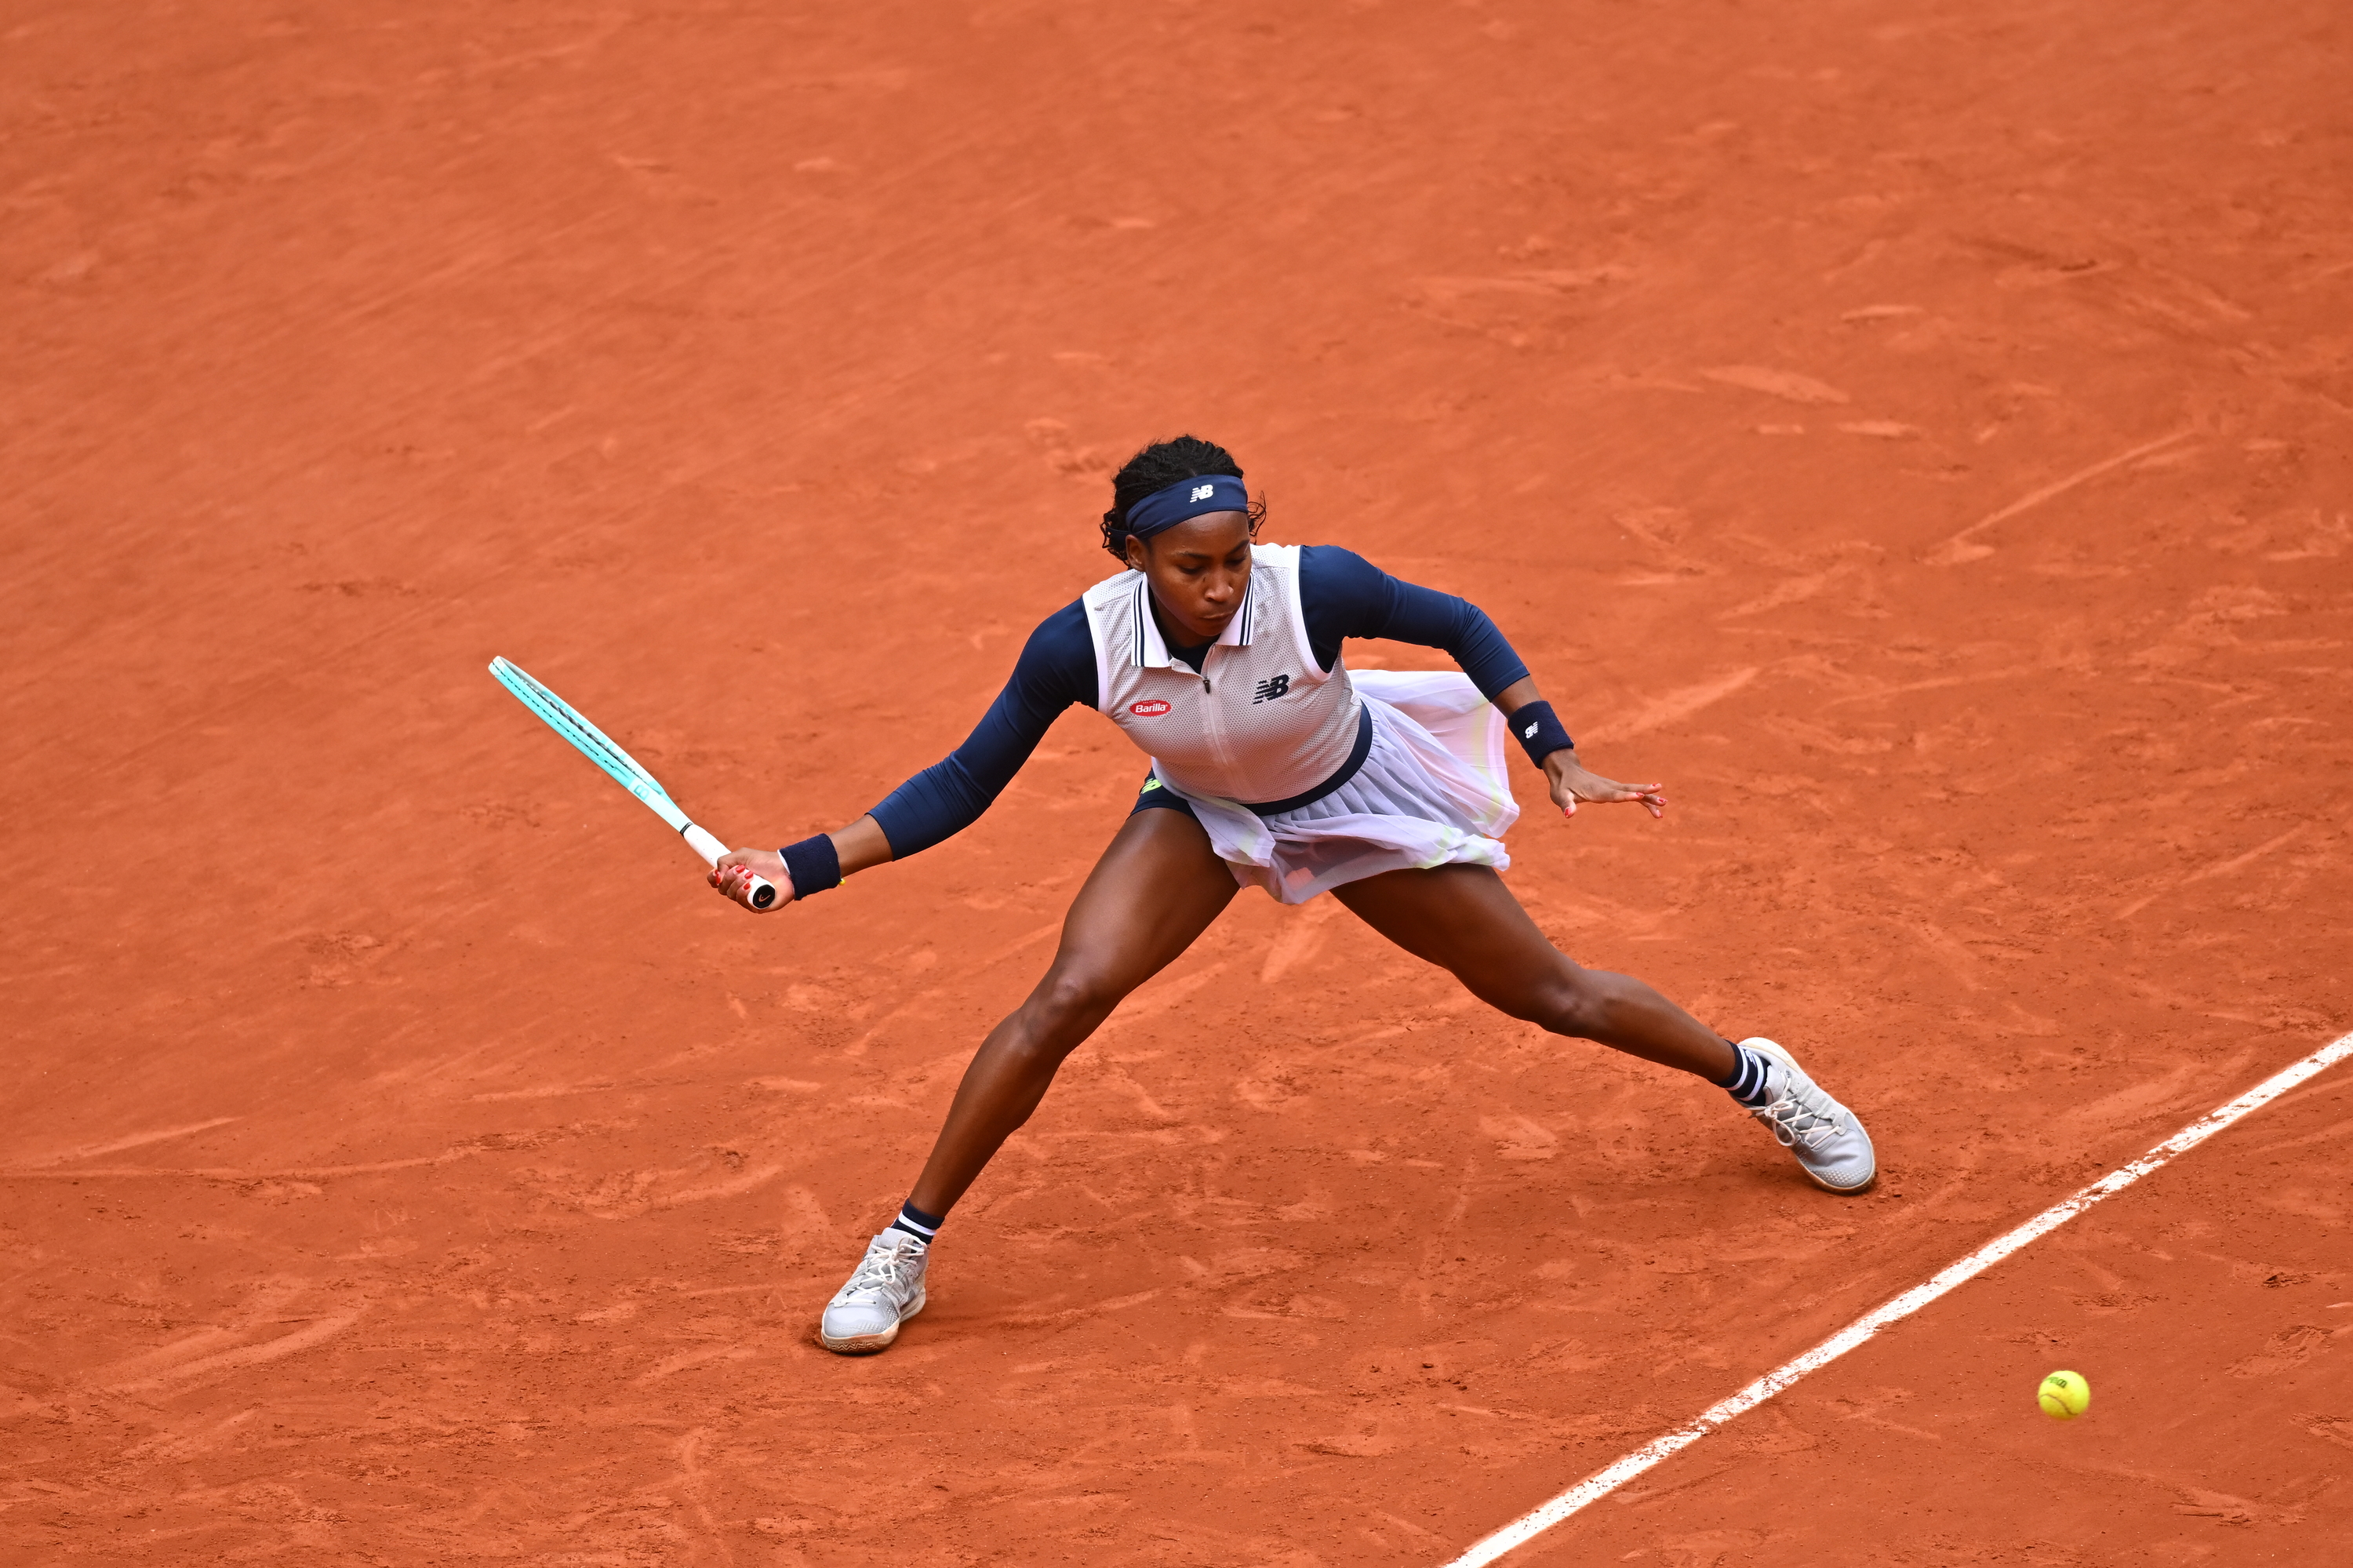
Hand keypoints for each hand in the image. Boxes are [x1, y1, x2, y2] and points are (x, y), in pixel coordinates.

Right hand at [710, 847, 792, 911]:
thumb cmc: (766, 861)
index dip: (712, 879)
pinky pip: (742, 903)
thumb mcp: (742, 855)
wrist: (786, 869)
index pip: (716, 882)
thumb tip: (716, 875)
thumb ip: (724, 861)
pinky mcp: (756, 906)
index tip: (716, 873)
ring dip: (737, 883)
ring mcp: (747, 898)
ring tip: (751, 875)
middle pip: (722, 889)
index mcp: (734, 876)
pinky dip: (743, 893)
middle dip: (729, 878)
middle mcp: (739, 888)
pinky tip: (750, 886)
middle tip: (743, 870)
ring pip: (731, 895)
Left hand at [1543, 752, 1665, 822]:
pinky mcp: (1615, 789)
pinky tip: (1656, 810)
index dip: (1626, 795)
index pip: (1614, 794)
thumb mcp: (1560, 796)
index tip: (1639, 795)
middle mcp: (1608, 787)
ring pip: (1634, 791)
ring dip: (1649, 798)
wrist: (1567, 771)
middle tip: (1661, 796)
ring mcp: (1613, 786)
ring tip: (1665, 805)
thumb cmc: (1563, 785)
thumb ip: (1566, 804)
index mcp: (1597, 790)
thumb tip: (1568, 814)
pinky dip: (1644, 800)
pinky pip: (1632, 794)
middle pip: (1629, 790)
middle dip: (1645, 793)